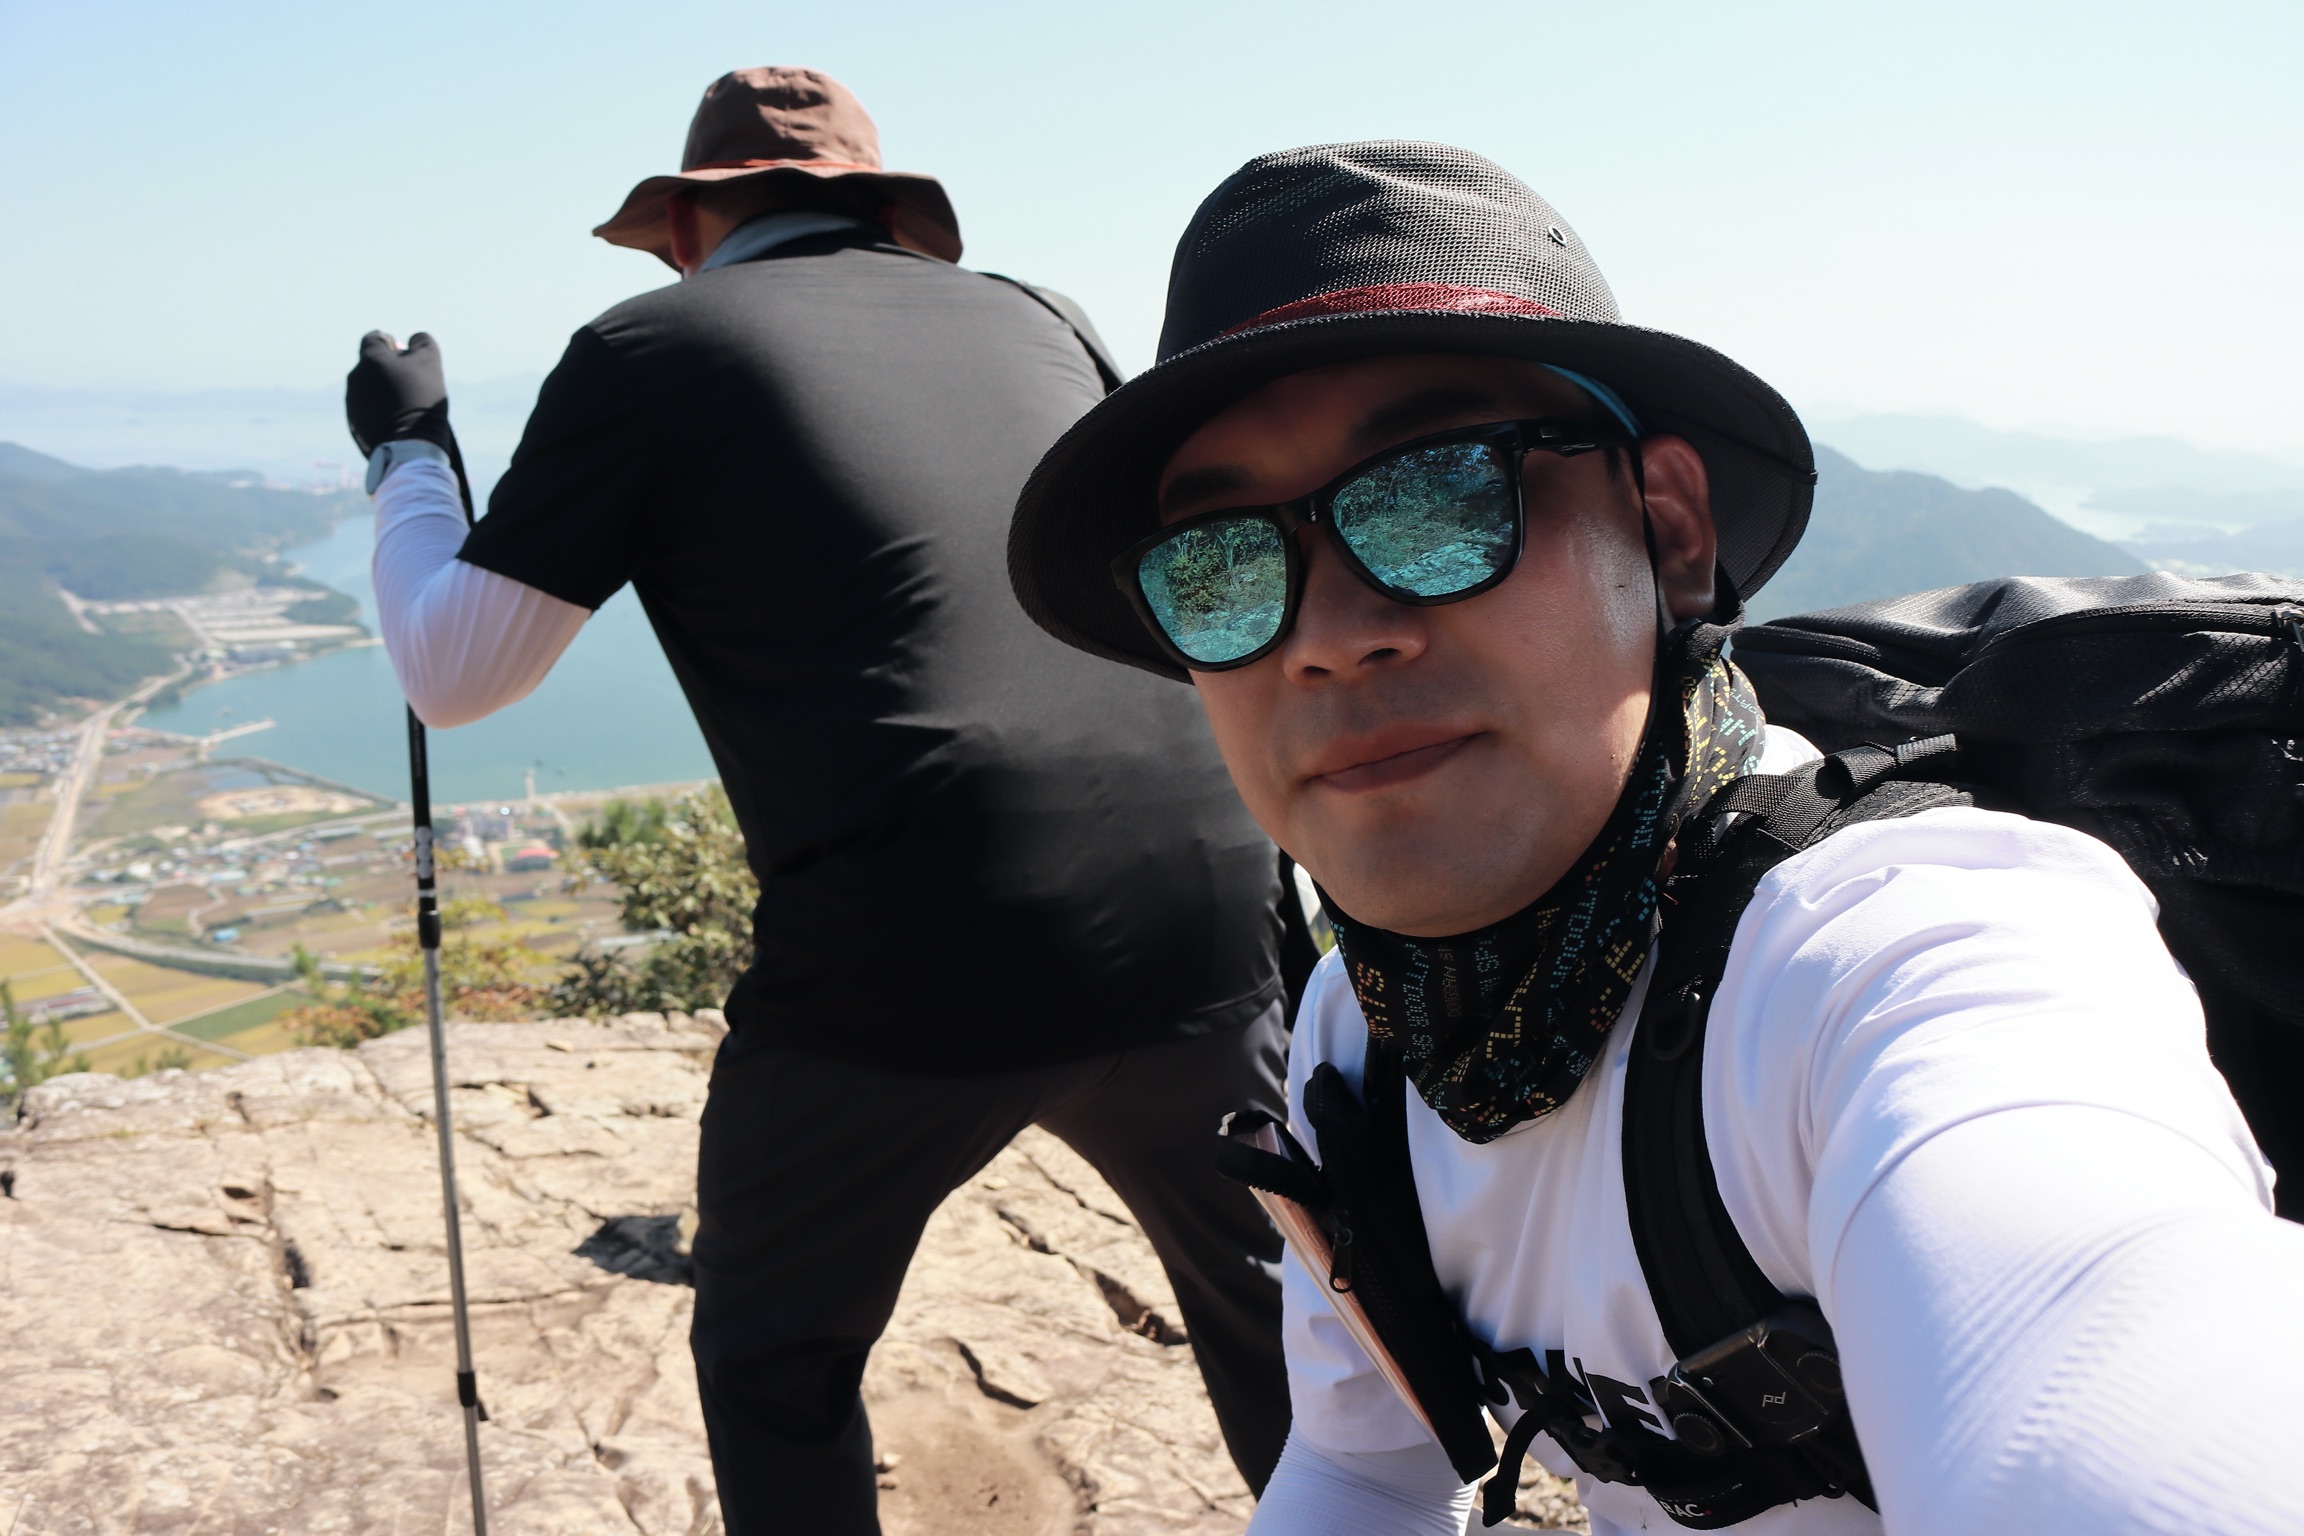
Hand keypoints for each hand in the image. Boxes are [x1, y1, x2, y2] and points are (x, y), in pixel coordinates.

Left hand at [346, 330, 457, 457]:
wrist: (409, 444)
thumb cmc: (421, 398)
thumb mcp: (430, 363)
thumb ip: (423, 343)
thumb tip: (415, 338)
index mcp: (370, 358)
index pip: (374, 338)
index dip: (391, 343)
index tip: (405, 355)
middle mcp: (355, 377)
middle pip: (372, 365)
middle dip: (389, 370)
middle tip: (412, 384)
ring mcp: (352, 402)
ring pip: (368, 389)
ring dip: (383, 391)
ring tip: (406, 406)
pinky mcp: (354, 424)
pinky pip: (367, 411)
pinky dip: (379, 412)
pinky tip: (398, 422)